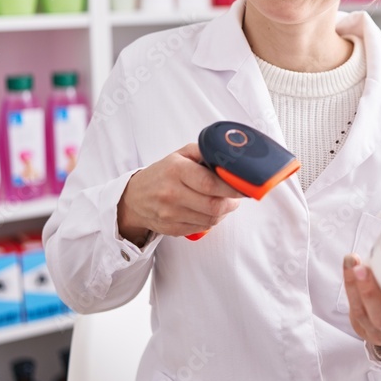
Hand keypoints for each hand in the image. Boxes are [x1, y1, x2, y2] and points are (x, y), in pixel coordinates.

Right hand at [117, 143, 243, 244]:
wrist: (134, 198)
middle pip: (214, 205)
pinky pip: (203, 228)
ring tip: (225, 201)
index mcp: (176, 170)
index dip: (232, 187)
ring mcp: (171, 214)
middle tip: (237, 195)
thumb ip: (205, 151)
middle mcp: (171, 193)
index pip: (210, 183)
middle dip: (232, 202)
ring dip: (225, 212)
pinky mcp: (172, 229)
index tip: (245, 186)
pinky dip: (212, 220)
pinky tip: (210, 210)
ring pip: (211, 219)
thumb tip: (230, 157)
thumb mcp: (180, 154)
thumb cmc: (163, 173)